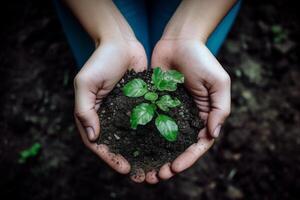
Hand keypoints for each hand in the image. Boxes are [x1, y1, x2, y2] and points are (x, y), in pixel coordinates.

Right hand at [74, 39, 146, 174]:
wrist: (121, 42)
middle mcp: (109, 116)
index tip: (125, 168)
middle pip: (116, 144)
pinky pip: (146, 122)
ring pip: (132, 137)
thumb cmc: (101, 60)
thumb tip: (93, 137)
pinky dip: (152, 135)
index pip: (98, 143)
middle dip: (127, 160)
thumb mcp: (86, 83)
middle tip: (141, 174)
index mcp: (92, 114)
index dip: (110, 158)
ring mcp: (125, 112)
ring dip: (142, 152)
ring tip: (154, 165)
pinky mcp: (140, 104)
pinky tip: (163, 144)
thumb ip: (85, 110)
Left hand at [142, 39, 230, 182]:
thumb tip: (212, 135)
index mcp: (205, 116)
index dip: (188, 158)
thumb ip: (220, 109)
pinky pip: (149, 124)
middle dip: (170, 163)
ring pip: (163, 141)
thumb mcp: (219, 83)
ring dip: (155, 157)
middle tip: (157, 176)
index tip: (175, 168)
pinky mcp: (155, 105)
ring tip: (145, 171)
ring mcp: (170, 113)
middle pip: (179, 147)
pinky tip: (135, 149)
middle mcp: (187, 118)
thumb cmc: (202, 60)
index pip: (198, 144)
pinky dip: (143, 139)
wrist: (179, 42)